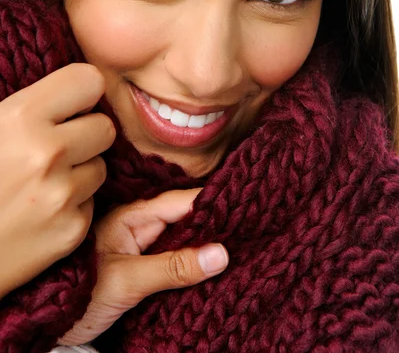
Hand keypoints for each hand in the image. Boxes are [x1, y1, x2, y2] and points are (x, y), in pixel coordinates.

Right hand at [0, 63, 114, 298]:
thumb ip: (28, 106)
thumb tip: (70, 90)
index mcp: (21, 117)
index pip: (90, 81)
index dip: (82, 93)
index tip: (70, 105)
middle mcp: (48, 153)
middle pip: (105, 127)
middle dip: (86, 135)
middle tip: (56, 147)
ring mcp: (62, 195)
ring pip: (101, 166)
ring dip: (80, 171)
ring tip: (42, 182)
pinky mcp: (71, 231)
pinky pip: (91, 203)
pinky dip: (73, 205)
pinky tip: (40, 211)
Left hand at [59, 189, 228, 344]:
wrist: (51, 320)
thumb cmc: (81, 294)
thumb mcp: (127, 282)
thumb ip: (173, 267)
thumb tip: (221, 253)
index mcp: (132, 217)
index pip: (181, 202)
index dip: (213, 203)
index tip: (245, 208)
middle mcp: (140, 226)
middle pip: (187, 218)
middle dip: (216, 224)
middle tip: (252, 229)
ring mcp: (143, 246)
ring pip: (184, 238)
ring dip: (208, 245)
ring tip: (244, 245)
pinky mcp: (146, 266)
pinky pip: (178, 258)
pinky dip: (196, 261)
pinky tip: (217, 266)